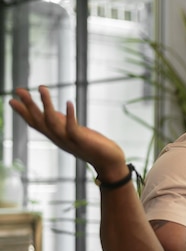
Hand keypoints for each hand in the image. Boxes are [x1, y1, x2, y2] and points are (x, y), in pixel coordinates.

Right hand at [9, 85, 126, 179]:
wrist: (108, 162)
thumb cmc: (92, 145)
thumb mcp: (73, 132)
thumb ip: (62, 122)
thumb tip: (50, 111)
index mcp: (56, 136)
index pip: (35, 124)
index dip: (23, 112)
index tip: (11, 99)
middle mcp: (58, 139)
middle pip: (39, 122)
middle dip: (28, 106)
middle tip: (19, 90)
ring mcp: (69, 141)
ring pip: (52, 122)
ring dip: (46, 105)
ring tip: (42, 88)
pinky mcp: (82, 141)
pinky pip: (72, 128)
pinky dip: (69, 115)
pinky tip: (68, 102)